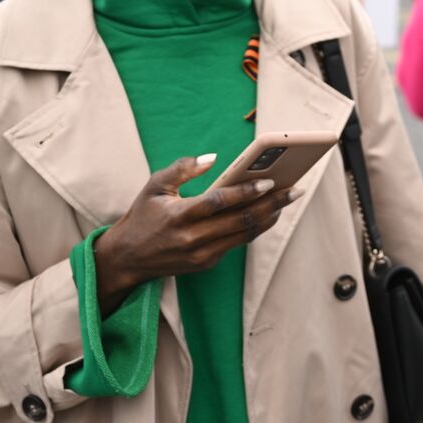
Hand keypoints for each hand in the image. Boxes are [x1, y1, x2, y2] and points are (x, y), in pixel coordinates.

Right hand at [92, 156, 302, 313]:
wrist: (126, 258)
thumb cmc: (143, 215)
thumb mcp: (154, 185)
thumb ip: (183, 167)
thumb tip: (213, 158)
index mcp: (178, 215)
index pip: (219, 202)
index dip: (247, 192)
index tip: (270, 181)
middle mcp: (192, 238)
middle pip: (241, 220)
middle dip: (273, 204)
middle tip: (296, 189)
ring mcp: (201, 254)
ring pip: (245, 234)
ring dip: (270, 217)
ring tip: (288, 199)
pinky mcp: (206, 263)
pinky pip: (237, 243)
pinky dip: (255, 228)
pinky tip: (269, 213)